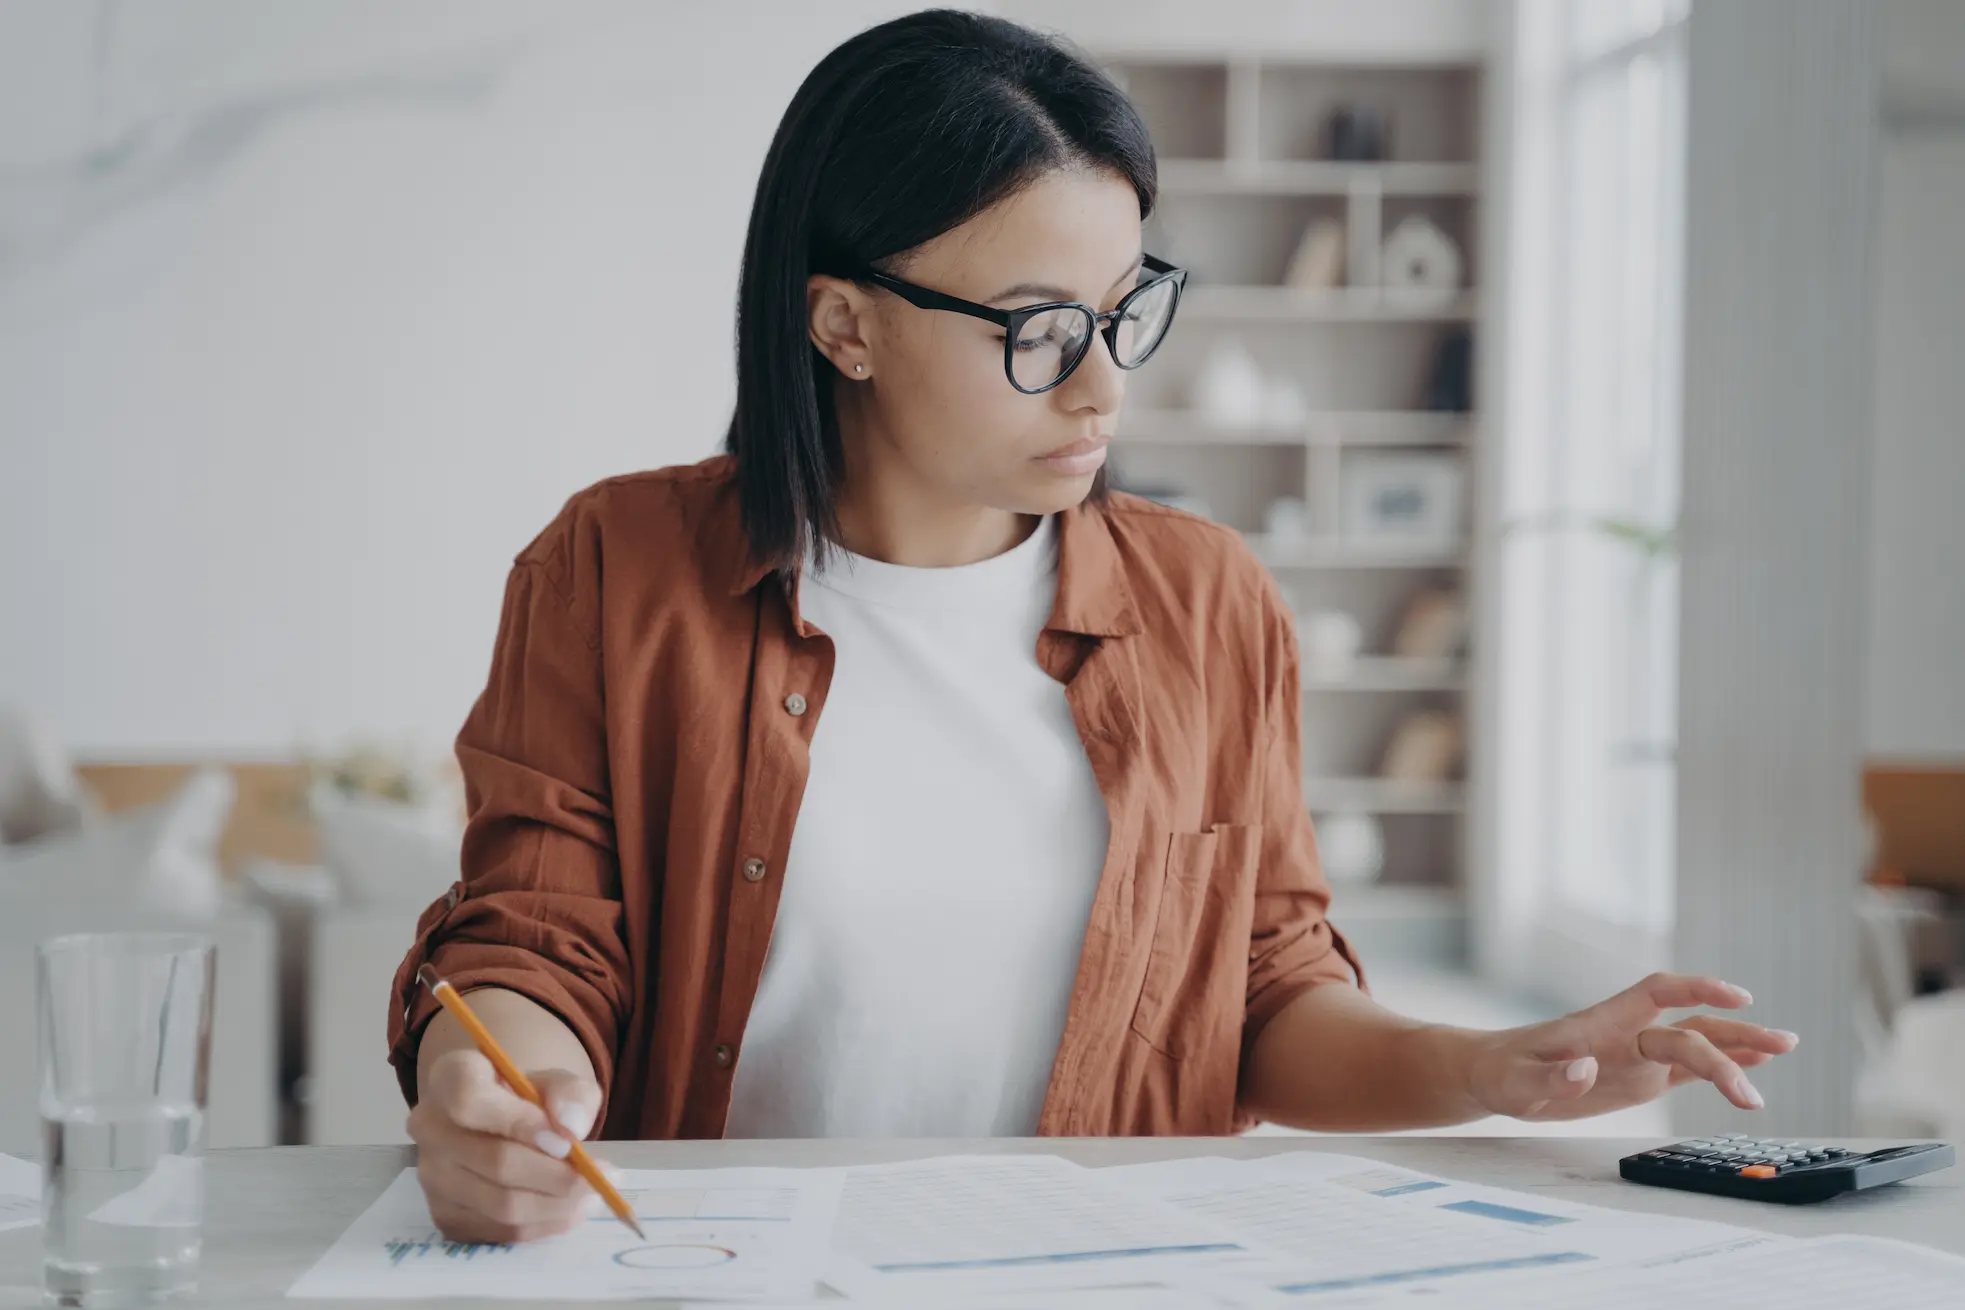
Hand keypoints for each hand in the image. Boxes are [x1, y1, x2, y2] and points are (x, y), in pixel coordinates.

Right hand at [407, 1048, 606, 1242]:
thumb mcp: (557, 1082)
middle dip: (557, 1176)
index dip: (519, 1122)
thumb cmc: (528, 1098)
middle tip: (599, 1178)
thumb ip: (571, 1094)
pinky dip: (542, 1226)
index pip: (470, 1101)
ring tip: (592, 1195)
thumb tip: (571, 1127)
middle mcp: (429, 1127)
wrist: (501, 1124)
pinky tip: (567, 1209)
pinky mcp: (444, 1216)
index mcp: (450, 1077)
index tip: (564, 1140)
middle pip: (495, 1162)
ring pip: (500, 1204)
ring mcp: (432, 1177)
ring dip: (556, 1206)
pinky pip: (499, 1232)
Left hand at [1463, 973, 1799, 1121]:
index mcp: (1601, 1022)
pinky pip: (1688, 1071)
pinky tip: (1753, 1068)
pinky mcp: (1640, 1079)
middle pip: (1688, 1028)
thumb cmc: (1500, 1072)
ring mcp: (1637, 1056)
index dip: (1695, 989)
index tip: (1734, 995)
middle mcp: (1627, 1034)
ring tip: (1785, 1048)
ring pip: (1697, 1045)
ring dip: (1739, 1048)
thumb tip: (1585, 1071)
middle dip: (1733, 1036)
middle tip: (1780, 1047)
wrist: (1494, 1077)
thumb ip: (1549, 1076)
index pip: (1656, 992)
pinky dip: (1722, 1068)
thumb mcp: (1514, 1081)